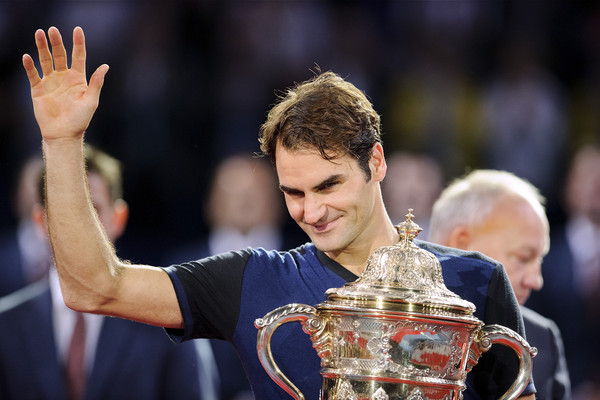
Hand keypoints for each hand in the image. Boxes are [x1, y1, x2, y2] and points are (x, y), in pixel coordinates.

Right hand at [22, 26, 108, 141]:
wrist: (63, 134)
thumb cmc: (80, 120)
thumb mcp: (91, 101)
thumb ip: (96, 83)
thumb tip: (105, 66)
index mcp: (78, 79)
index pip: (78, 56)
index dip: (78, 43)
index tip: (77, 30)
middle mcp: (64, 77)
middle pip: (60, 55)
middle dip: (56, 42)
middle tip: (52, 30)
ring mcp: (51, 82)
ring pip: (45, 60)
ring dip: (42, 47)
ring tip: (39, 33)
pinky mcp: (38, 89)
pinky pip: (33, 75)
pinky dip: (30, 66)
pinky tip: (27, 57)